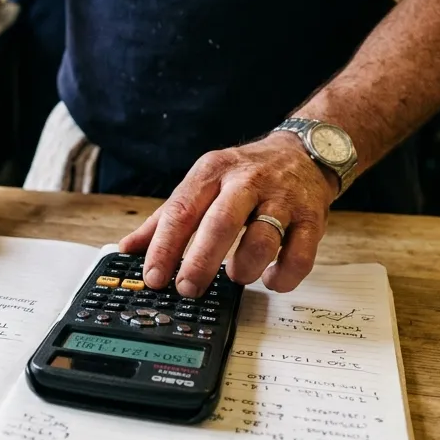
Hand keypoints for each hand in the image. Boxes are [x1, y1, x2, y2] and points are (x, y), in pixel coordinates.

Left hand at [118, 132, 337, 294]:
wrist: (304, 151)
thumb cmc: (245, 174)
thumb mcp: (202, 184)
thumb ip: (166, 218)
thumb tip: (127, 249)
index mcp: (212, 172)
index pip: (182, 210)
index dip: (164, 246)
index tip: (152, 276)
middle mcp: (247, 182)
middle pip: (221, 223)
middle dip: (201, 261)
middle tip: (187, 288)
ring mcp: (283, 199)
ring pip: (263, 239)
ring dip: (245, 267)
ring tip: (235, 277)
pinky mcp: (312, 218)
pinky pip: (300, 255)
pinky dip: (283, 276)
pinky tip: (271, 278)